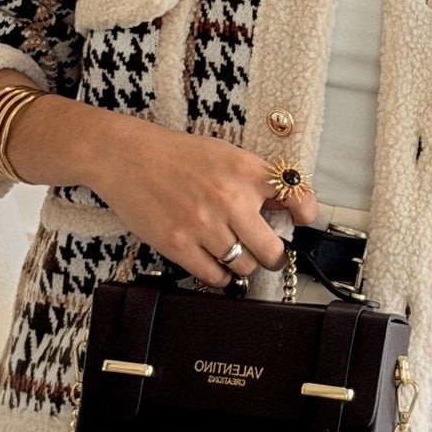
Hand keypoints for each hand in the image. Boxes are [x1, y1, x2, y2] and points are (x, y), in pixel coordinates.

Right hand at [85, 115, 318, 287]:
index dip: (305, 215)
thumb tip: (287, 204)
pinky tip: (217, 266)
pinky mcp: (178, 244)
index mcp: (245, 172)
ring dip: (243, 265)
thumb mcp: (225, 154)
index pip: (297, 198)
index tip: (300, 222)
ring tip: (235, 255)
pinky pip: (214, 277)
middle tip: (267, 254)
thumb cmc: (175, 155)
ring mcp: (203, 225)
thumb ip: (256, 179)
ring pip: (244, 266)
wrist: (126, 156)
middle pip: (272, 250)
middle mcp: (229, 199)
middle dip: (272, 256)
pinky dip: (220, 277)